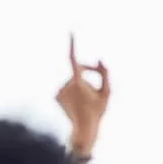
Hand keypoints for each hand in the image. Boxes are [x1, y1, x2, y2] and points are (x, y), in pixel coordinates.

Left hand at [56, 34, 110, 154]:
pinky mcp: (56, 96)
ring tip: (85, 102)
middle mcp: (65, 85)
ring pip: (72, 81)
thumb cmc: (97, 112)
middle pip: (78, 73)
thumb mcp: (106, 93)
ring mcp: (59, 90)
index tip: (71, 33)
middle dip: (87, 77)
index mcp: (78, 82)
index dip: (73, 45)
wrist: (83, 130)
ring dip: (81, 87)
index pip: (74, 60)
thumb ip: (105, 74)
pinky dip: (73, 92)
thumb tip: (100, 59)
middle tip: (96, 91)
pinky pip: (66, 88)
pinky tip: (77, 104)